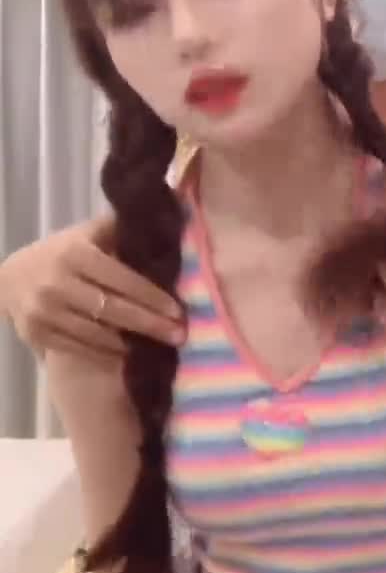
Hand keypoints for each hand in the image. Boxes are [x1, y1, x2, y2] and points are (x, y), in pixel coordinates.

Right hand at [1, 218, 183, 361]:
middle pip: (113, 309)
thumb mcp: (85, 235)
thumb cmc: (60, 253)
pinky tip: (129, 355)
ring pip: (97, 333)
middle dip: (150, 324)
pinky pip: (80, 349)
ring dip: (131, 343)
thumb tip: (164, 217)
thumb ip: (119, 229)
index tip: (178, 309)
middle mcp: (58, 283)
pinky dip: (106, 354)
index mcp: (75, 254)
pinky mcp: (37, 335)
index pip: (121, 278)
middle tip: (180, 335)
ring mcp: (45, 312)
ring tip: (160, 347)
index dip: (151, 295)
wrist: (8, 278)